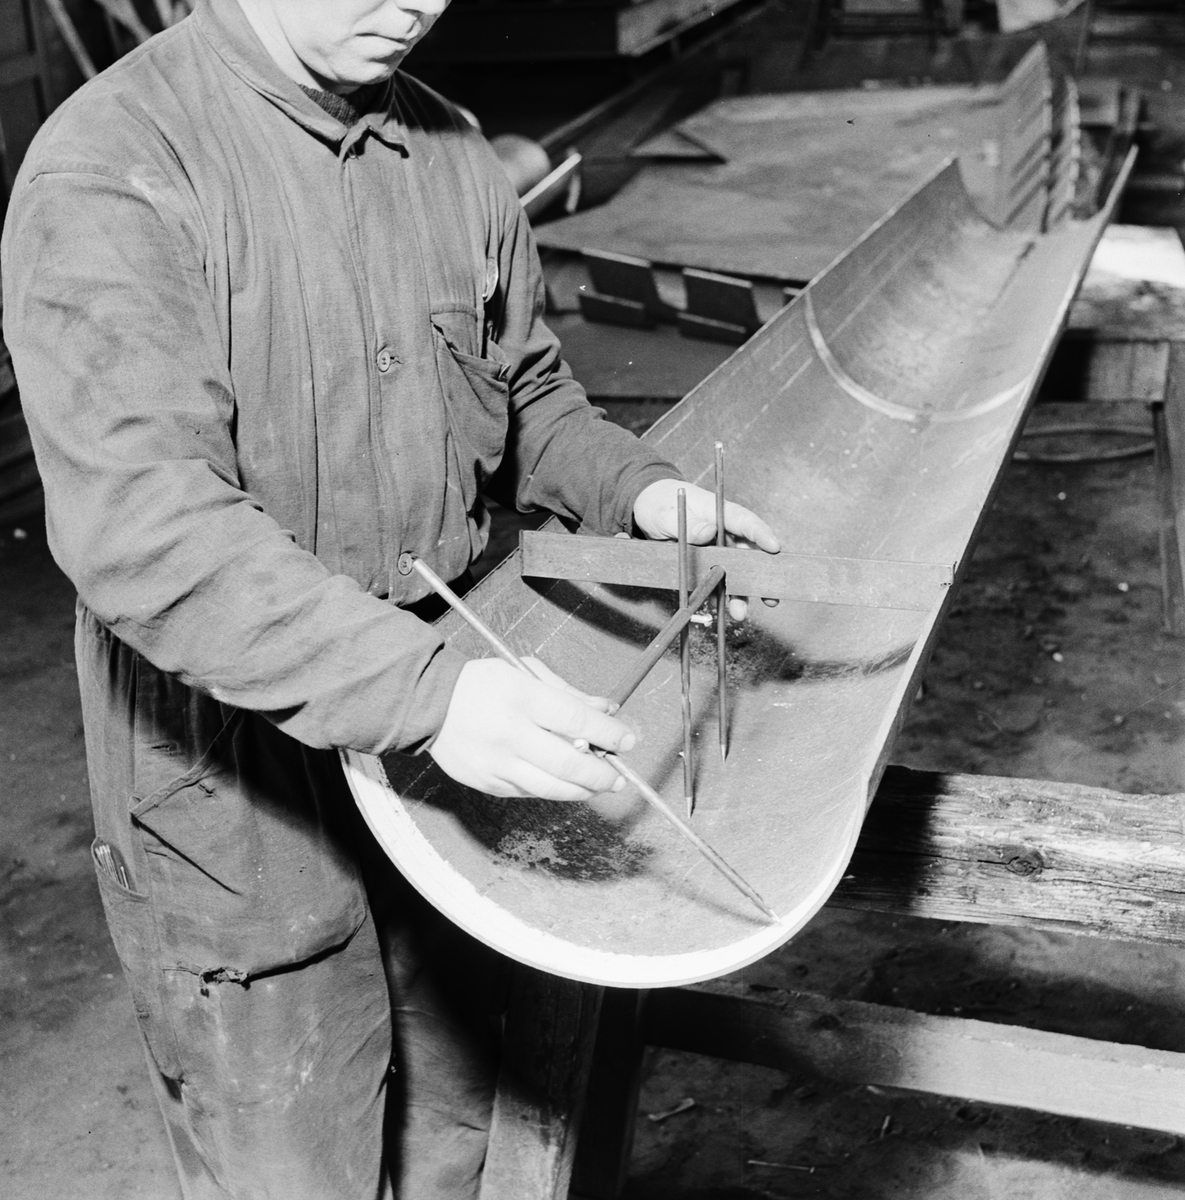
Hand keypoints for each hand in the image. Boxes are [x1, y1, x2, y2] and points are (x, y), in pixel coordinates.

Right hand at [428, 658, 636, 801]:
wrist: (429, 704)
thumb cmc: (480, 684)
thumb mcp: (525, 673)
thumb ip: (567, 693)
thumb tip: (604, 710)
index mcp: (522, 698)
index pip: (577, 721)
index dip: (608, 734)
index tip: (627, 740)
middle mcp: (511, 734)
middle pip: (569, 762)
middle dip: (602, 772)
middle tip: (618, 775)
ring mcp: (499, 763)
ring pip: (553, 787)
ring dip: (583, 789)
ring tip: (599, 785)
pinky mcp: (489, 783)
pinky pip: (531, 792)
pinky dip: (554, 790)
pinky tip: (565, 784)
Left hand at [632, 478, 780, 617]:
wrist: (647, 514)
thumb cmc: (661, 505)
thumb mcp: (665, 513)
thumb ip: (686, 523)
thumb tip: (708, 532)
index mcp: (719, 514)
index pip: (745, 522)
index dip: (762, 534)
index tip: (774, 547)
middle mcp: (723, 534)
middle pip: (748, 554)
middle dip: (759, 576)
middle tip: (770, 596)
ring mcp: (716, 552)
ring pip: (734, 574)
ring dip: (738, 594)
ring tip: (739, 613)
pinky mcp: (706, 566)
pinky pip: (715, 583)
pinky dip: (718, 597)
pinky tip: (718, 609)